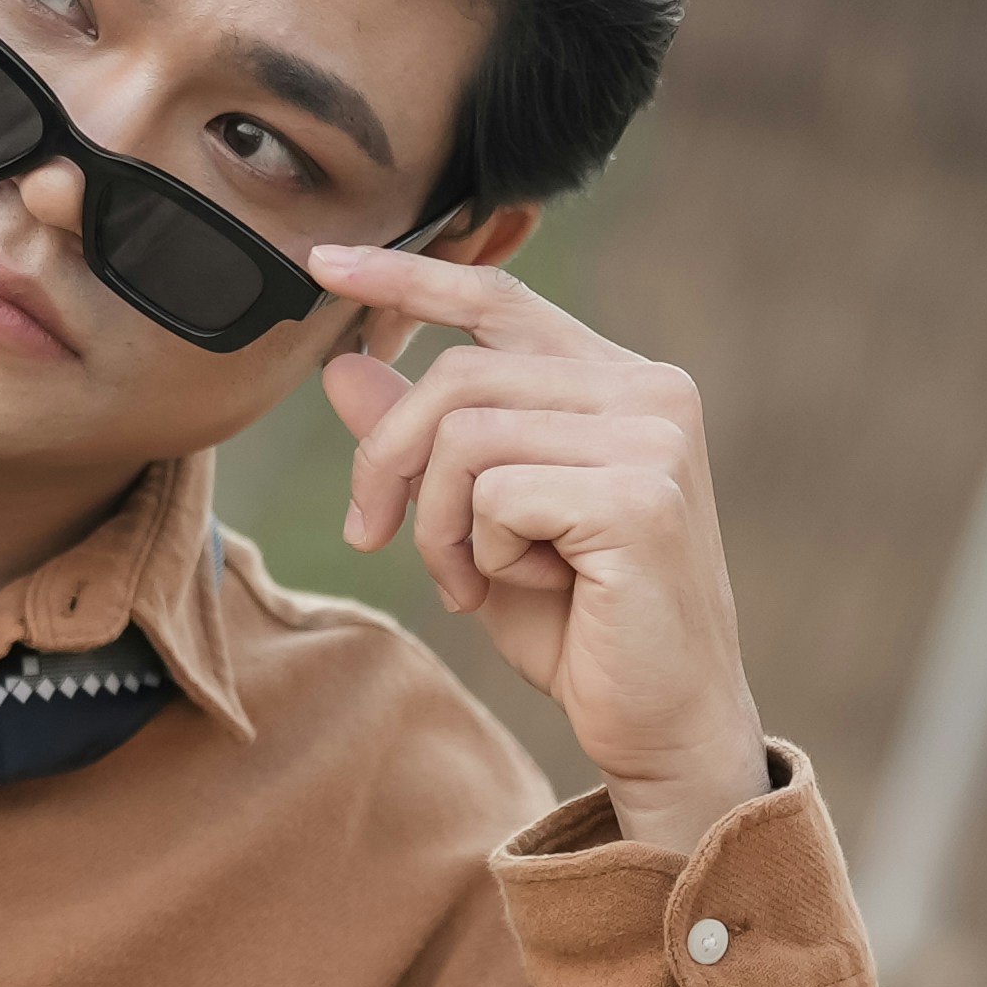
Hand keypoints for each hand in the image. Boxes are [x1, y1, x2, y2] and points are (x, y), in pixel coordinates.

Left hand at [308, 241, 770, 849]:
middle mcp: (650, 390)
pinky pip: (494, 494)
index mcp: (620, 382)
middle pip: (457, 374)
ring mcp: (655, 438)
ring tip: (466, 579)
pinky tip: (520, 588)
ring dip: (436, 524)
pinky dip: (477, 553)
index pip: (499, 300)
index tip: (325, 262)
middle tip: (374, 536)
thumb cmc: (580, 627)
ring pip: (465, 435)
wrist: (661, 724)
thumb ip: (423, 444)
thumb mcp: (478, 525)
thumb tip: (344, 364)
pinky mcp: (642, 496)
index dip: (408, 275)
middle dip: (389, 460)